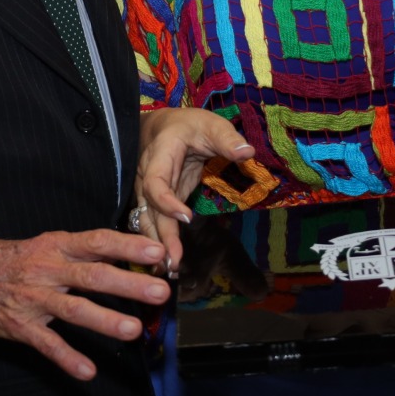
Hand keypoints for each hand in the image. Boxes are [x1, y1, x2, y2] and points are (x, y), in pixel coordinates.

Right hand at [0, 230, 169, 380]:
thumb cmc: (16, 260)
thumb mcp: (47, 245)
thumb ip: (83, 252)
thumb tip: (126, 255)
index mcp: (57, 246)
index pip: (97, 242)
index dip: (127, 246)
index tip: (157, 251)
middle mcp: (48, 270)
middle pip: (92, 276)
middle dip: (128, 283)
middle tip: (159, 291)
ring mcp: (34, 299)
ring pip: (73, 309)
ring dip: (104, 320)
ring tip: (132, 330)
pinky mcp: (21, 326)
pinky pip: (47, 344)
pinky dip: (67, 358)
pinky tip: (88, 372)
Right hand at [134, 109, 253, 271]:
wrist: (164, 128)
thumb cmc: (190, 126)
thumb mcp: (211, 125)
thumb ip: (227, 139)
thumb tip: (248, 153)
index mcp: (159, 155)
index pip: (156, 182)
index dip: (167, 201)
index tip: (186, 217)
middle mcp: (147, 176)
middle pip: (149, 209)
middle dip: (160, 236)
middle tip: (173, 262)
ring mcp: (148, 192)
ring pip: (146, 221)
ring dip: (156, 245)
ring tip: (169, 270)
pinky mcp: (155, 204)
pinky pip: (154, 224)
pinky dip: (159, 242)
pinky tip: (167, 262)